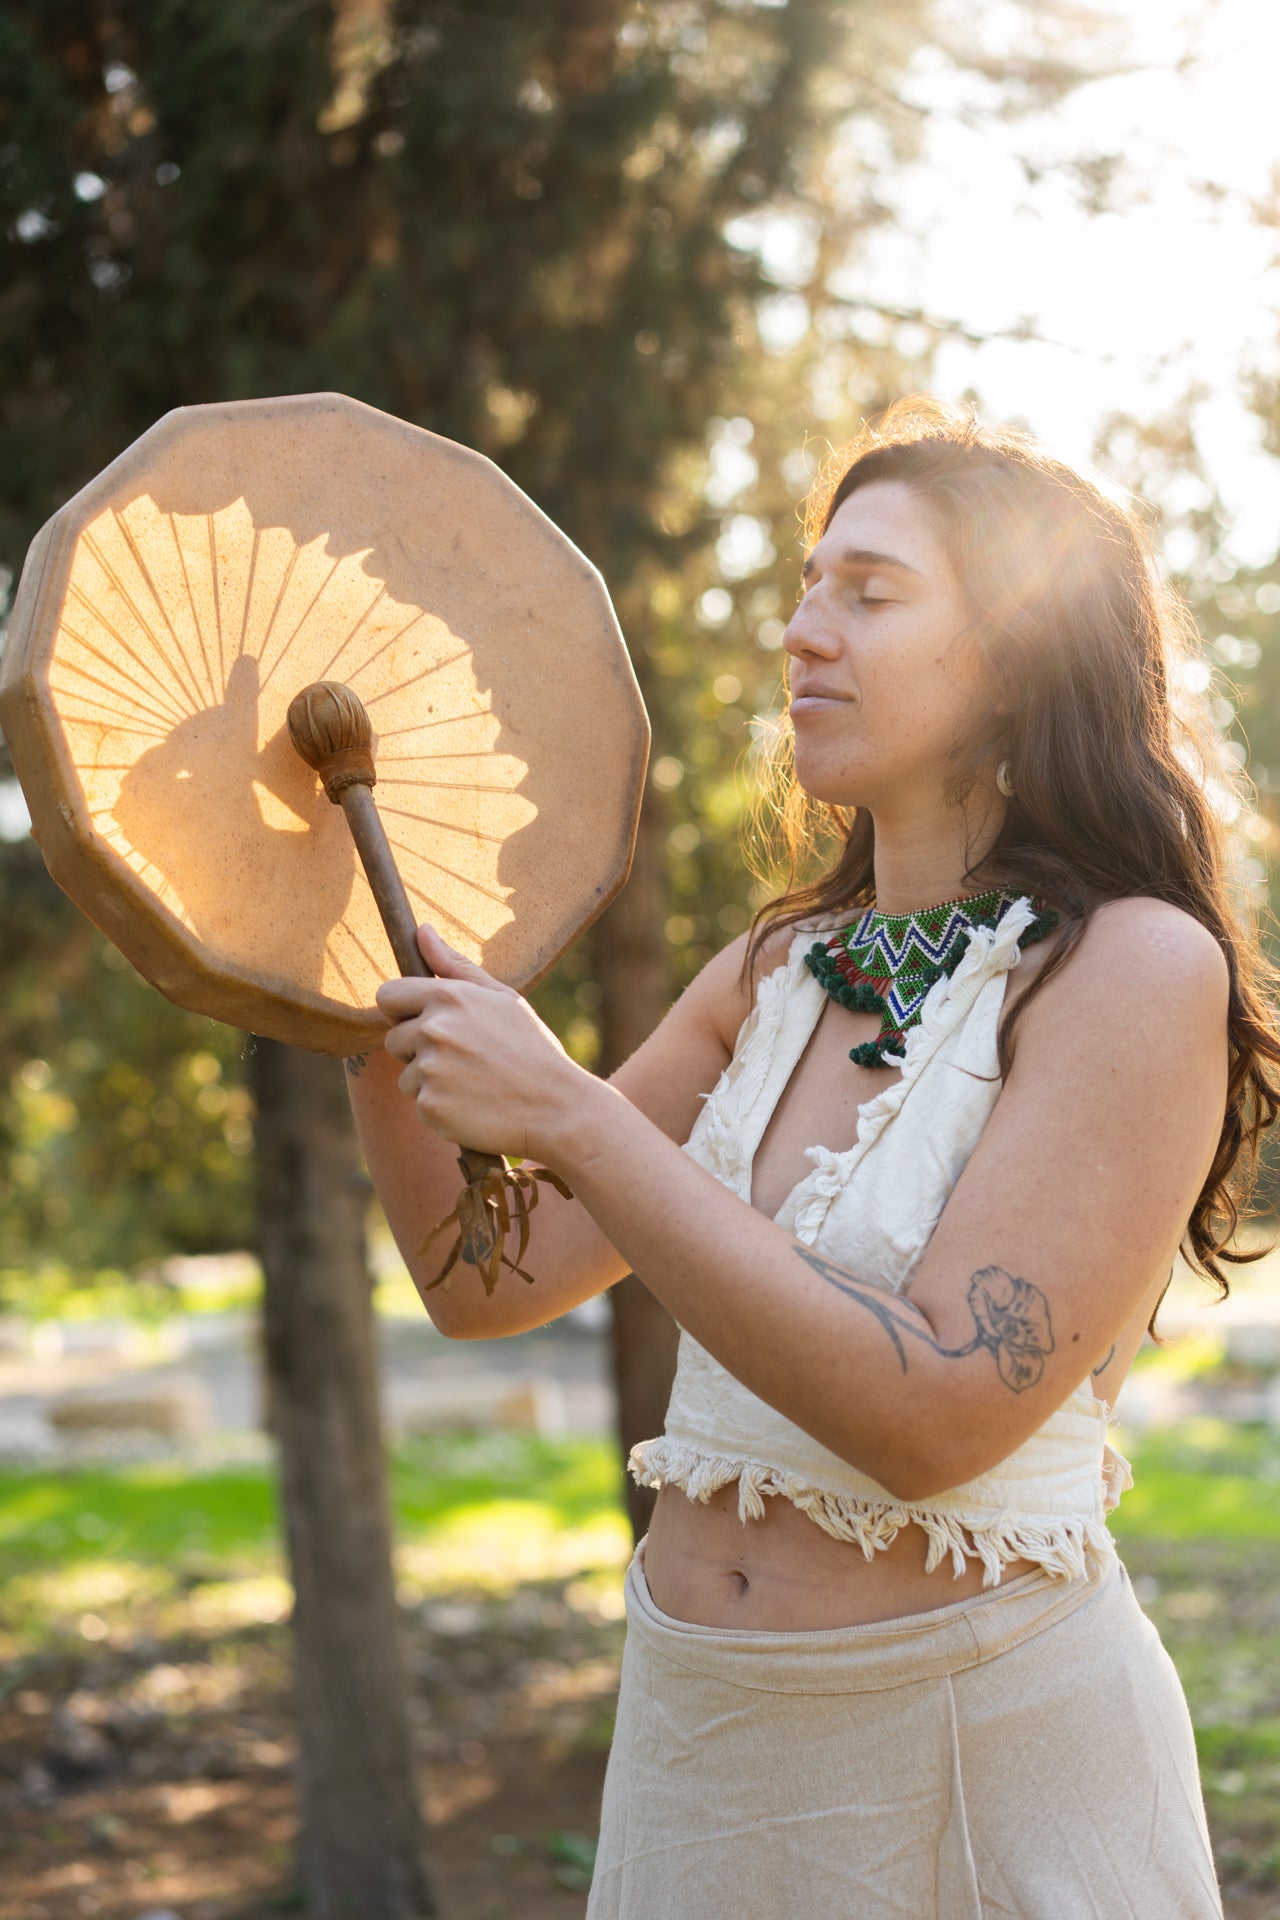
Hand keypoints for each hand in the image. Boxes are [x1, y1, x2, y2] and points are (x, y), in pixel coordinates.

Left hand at [376, 926, 584, 1162]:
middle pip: (394, 1039)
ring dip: (431, 1082)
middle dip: (418, 1049)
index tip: (421, 1022)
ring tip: (474, 1084)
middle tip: (463, 1059)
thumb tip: (422, 930)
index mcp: (449, 997)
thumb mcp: (502, 998)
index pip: (387, 995)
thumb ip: (455, 965)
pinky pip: (420, 1105)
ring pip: (407, 1075)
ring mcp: (430, 1070)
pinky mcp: (431, 1107)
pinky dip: (441, 1109)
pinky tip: (474, 1106)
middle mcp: (434, 1030)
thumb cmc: (531, 1049)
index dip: (402, 1010)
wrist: (557, 1108)